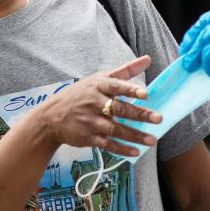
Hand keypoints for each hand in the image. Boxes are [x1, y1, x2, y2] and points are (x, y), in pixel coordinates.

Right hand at [38, 56, 161, 156]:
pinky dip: (121, 149)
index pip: (115, 86)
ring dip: (134, 136)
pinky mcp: (87, 137)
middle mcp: (94, 103)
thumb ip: (125, 71)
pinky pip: (107, 144)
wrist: (51, 117)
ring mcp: (90, 121)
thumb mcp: (99, 79)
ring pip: (115, 129)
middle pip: (119, 109)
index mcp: (98, 86)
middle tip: (158, 119)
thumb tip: (148, 59)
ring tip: (152, 140)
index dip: (130, 90)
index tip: (145, 94)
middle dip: (139, 115)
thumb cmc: (81, 94)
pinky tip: (135, 152)